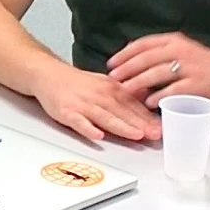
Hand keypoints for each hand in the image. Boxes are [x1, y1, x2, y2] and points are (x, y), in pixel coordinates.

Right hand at [31, 61, 161, 142]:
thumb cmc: (76, 82)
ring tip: (136, 136)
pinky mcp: (67, 112)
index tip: (161, 126)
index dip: (148, 116)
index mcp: (110, 88)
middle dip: (141, 124)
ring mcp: (83, 104)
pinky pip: (79, 122)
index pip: (133, 104)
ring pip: (106, 117)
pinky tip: (97, 136)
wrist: (48, 74)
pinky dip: (88, 128)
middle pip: (123, 112)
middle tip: (156, 135)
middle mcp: (99, 95)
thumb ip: (124, 93)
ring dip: (122, 127)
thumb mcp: (104, 83)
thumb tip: (146, 97)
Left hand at [107, 32, 209, 108]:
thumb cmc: (200, 61)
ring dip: (139, 82)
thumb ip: (158, 50)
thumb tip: (129, 55)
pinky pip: (173, 90)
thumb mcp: (179, 47)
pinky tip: (148, 102)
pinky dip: (159, 96)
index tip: (112, 63)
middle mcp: (180, 50)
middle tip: (113, 78)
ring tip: (125, 90)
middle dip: (127, 68)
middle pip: (147, 57)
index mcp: (173, 40)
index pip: (144, 43)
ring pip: (158, 73)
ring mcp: (189, 67)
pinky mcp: (196, 84)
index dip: (125, 53)